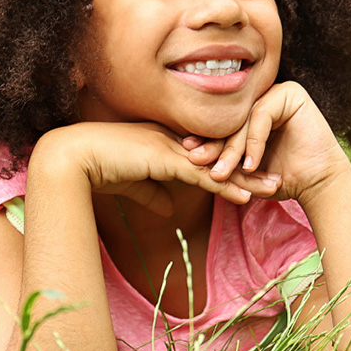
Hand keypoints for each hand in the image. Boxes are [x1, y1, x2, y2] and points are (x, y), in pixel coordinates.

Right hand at [32, 122, 280, 215]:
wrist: (73, 158)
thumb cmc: (97, 169)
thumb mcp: (132, 184)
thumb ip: (152, 193)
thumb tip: (169, 210)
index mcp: (166, 142)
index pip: (207, 154)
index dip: (231, 164)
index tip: (254, 174)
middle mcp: (173, 140)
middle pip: (221, 155)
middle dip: (250, 167)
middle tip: (277, 178)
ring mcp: (171, 147)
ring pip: (218, 164)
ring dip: (247, 178)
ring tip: (274, 188)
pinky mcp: (165, 159)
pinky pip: (203, 174)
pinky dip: (226, 186)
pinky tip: (246, 196)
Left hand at [182, 82, 350, 203]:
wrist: (318, 185)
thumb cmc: (280, 179)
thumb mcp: (242, 170)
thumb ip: (221, 159)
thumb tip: (188, 153)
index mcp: (249, 111)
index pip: (222, 123)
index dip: (205, 140)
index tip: (191, 157)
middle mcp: (261, 97)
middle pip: (230, 120)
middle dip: (214, 146)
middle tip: (200, 164)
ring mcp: (275, 93)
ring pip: (243, 119)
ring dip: (231, 148)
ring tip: (222, 173)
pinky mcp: (290, 93)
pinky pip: (261, 115)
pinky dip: (254, 142)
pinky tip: (250, 165)